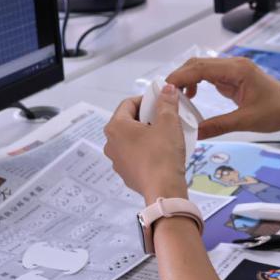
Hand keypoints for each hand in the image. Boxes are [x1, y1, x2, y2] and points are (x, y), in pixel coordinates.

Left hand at [103, 88, 188, 202]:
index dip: (146, 100)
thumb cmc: (162, 153)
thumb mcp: (168, 122)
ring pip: (131, 140)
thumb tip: (167, 89)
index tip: (160, 103)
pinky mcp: (126, 175)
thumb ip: (166, 103)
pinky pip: (134, 156)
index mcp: (116, 127)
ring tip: (164, 137)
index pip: (128, 103)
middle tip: (164, 119)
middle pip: (128, 122)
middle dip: (146, 118)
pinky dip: (145, 151)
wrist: (163, 190)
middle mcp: (110, 143)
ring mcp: (116, 161)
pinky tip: (161, 155)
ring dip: (145, 135)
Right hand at [165, 57, 279, 137]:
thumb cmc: (276, 112)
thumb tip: (194, 134)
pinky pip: (210, 76)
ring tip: (177, 97)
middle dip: (180, 77)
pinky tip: (192, 96)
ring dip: (187, 79)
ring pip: (202, 68)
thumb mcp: (246, 121)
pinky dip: (197, 83)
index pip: (201, 68)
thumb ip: (218, 126)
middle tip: (165, 95)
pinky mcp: (234, 77)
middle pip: (198, 64)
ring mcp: (233, 70)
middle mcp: (234, 65)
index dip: (181, 77)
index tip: (165, 89)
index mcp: (237, 70)